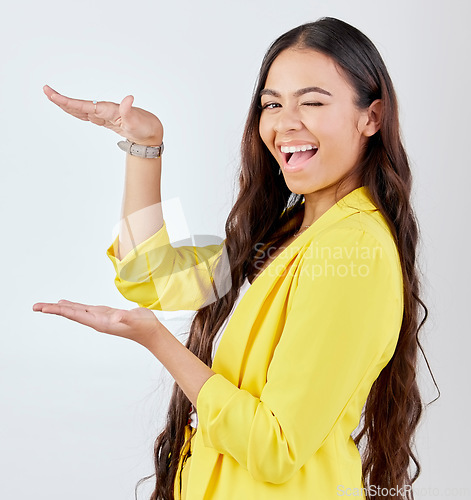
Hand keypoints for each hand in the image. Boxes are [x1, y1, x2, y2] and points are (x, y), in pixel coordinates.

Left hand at [32, 299, 160, 347]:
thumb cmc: (144, 326)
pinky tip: (68, 305)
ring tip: (47, 306)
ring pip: (76, 311)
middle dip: (53, 310)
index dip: (59, 311)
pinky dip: (74, 307)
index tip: (44, 309)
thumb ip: (126, 318)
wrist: (151, 332)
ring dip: (61, 308)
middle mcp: (97, 321)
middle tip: (35, 307)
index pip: (75, 315)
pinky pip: (84, 310)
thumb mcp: (136, 320)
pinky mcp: (105, 314)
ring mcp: (100, 318)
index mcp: (100, 322)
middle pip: (71, 314)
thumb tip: (117, 316)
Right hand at [43, 85, 163, 145]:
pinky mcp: (106, 120)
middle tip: (46, 91)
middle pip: (79, 105)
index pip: (84, 106)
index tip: (53, 95)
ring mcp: (104, 116)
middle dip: (62, 100)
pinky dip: (77, 112)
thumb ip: (130, 112)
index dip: (68, 102)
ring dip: (67, 105)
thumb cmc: (145, 127)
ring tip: (51, 97)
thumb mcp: (138, 122)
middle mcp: (104, 111)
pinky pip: (88, 115)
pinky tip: (69, 109)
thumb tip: (129, 98)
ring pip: (82, 110)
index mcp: (108, 110)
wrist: (151, 131)